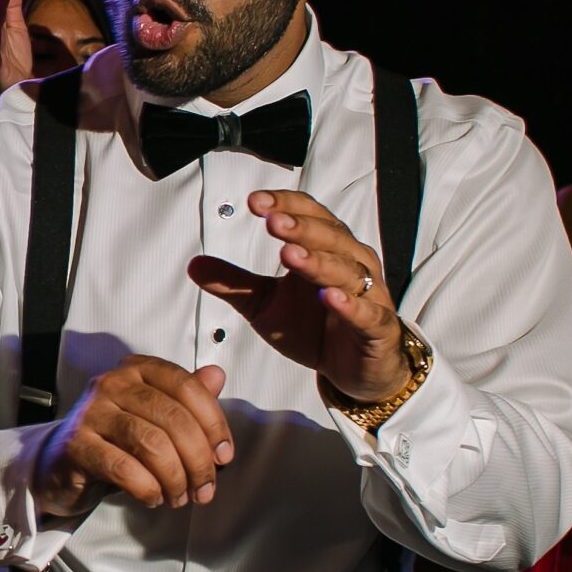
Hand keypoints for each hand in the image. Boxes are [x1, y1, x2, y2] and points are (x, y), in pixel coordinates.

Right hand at [31, 356, 232, 513]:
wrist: (61, 464)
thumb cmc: (114, 440)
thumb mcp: (154, 416)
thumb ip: (186, 397)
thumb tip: (217, 376)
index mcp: (137, 370)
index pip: (187, 387)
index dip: (214, 423)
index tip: (224, 456)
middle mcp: (112, 384)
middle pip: (173, 418)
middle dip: (198, 460)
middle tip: (205, 488)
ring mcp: (91, 413)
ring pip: (151, 444)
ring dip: (176, 478)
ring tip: (179, 497)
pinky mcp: (76, 445)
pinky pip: (124, 468)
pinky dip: (148, 488)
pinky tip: (153, 498)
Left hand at [187, 191, 409, 399]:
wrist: (354, 369)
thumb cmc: (313, 327)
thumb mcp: (265, 305)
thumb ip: (234, 283)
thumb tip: (194, 264)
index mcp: (325, 249)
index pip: (308, 216)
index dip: (284, 206)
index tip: (254, 202)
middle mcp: (350, 263)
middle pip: (328, 237)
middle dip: (299, 228)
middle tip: (272, 222)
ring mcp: (368, 295)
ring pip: (346, 270)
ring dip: (318, 261)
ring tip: (290, 254)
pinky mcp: (377, 328)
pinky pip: (366, 313)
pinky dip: (350, 304)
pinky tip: (329, 297)